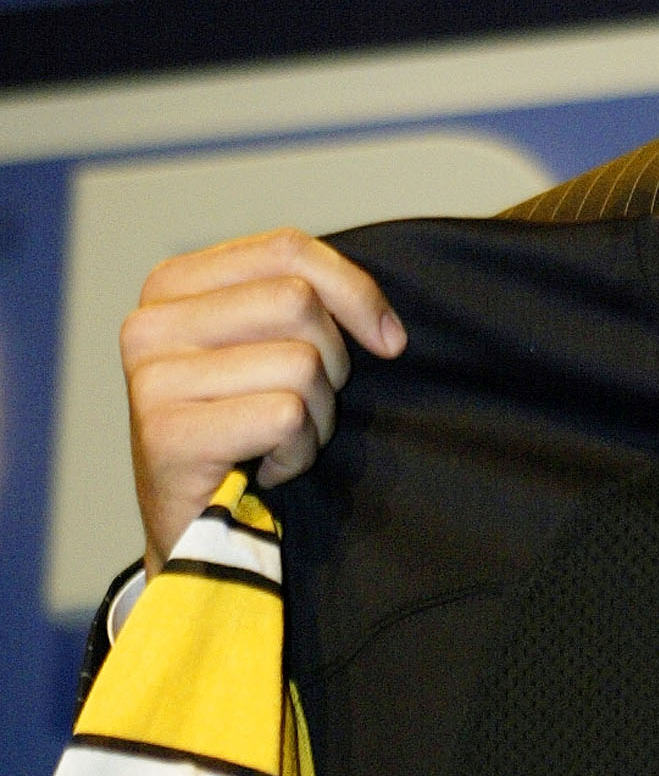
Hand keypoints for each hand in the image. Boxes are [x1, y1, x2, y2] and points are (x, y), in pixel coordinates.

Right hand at [120, 230, 405, 575]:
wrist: (197, 528)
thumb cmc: (242, 429)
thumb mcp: (267, 347)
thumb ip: (304, 304)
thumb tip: (387, 330)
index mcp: (172, 284)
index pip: (286, 247)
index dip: (354, 289)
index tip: (389, 339)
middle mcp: (151, 323)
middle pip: (297, 301)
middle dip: (332, 361)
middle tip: (306, 405)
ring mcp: (152, 378)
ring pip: (300, 362)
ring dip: (316, 415)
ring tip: (280, 440)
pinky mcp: (166, 433)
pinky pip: (285, 417)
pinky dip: (298, 451)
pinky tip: (269, 468)